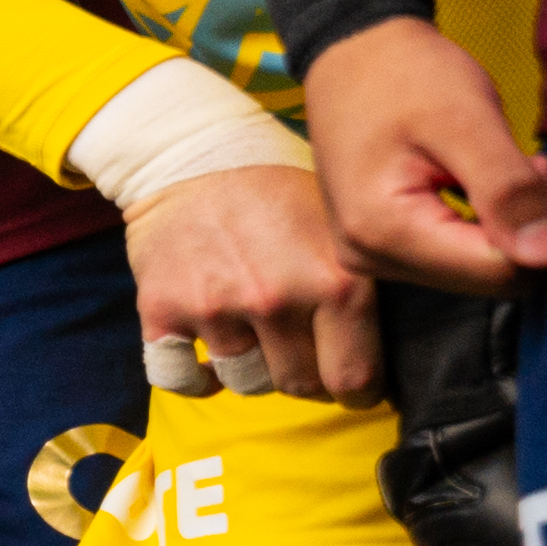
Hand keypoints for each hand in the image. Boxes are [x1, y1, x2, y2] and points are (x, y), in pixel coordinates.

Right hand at [122, 152, 382, 400]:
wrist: (192, 155)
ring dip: (255, 368)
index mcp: (336, 281)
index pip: (355, 378)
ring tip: (258, 336)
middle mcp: (276, 299)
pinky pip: (183, 380)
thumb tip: (383, 352)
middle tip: (305, 354)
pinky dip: (197, 378)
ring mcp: (216, 308)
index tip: (353, 385)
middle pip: (299, 385)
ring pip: (247, 383)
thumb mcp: (339, 224)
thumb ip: (360, 285)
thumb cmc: (278, 188)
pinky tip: (210, 355)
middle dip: (307, 376)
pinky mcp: (163, 312)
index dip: (358, 389)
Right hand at [298, 16, 546, 294]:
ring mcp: (369, 259)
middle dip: (518, 226)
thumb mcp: (467, 121)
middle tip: (508, 161)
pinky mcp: (378, 250)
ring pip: (473, 273)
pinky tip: (468, 184)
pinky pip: (451, 260)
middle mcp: (369, 260)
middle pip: (486, 278)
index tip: (532, 164)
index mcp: (385, 234)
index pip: (501, 273)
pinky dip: (476, 226)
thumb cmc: (406, 75)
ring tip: (482, 166)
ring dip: (499, 225)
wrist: (354, 55)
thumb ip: (508, 189)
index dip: (538, 223)